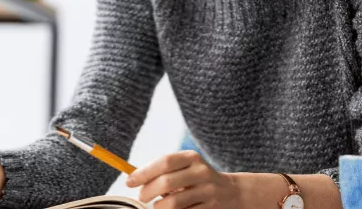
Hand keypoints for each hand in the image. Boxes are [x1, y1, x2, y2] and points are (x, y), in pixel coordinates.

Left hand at [125, 150, 240, 208]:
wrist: (231, 192)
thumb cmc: (197, 179)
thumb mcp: (185, 167)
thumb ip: (163, 171)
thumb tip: (133, 178)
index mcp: (191, 157)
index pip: (164, 162)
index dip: (144, 172)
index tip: (129, 181)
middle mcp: (201, 172)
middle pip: (166, 183)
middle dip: (147, 192)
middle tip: (141, 197)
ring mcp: (207, 191)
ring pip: (173, 203)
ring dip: (158, 207)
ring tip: (156, 206)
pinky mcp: (210, 208)